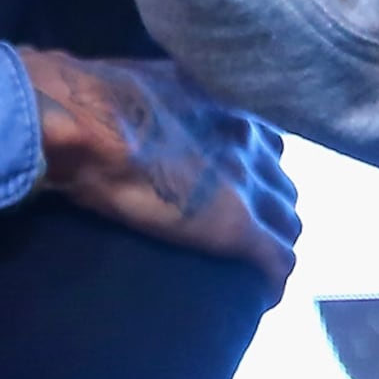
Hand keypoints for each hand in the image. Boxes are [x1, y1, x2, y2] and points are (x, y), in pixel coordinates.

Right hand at [21, 49, 300, 290]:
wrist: (90, 126)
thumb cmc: (100, 100)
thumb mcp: (154, 83)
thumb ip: (175, 93)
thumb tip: (159, 99)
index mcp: (231, 109)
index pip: (268, 149)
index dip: (259, 173)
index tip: (244, 189)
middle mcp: (251, 144)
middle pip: (282, 186)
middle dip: (271, 208)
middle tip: (248, 229)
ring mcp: (248, 186)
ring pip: (288, 223)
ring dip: (274, 242)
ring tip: (252, 264)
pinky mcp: (237, 226)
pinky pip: (276, 261)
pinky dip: (272, 280)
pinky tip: (263, 295)